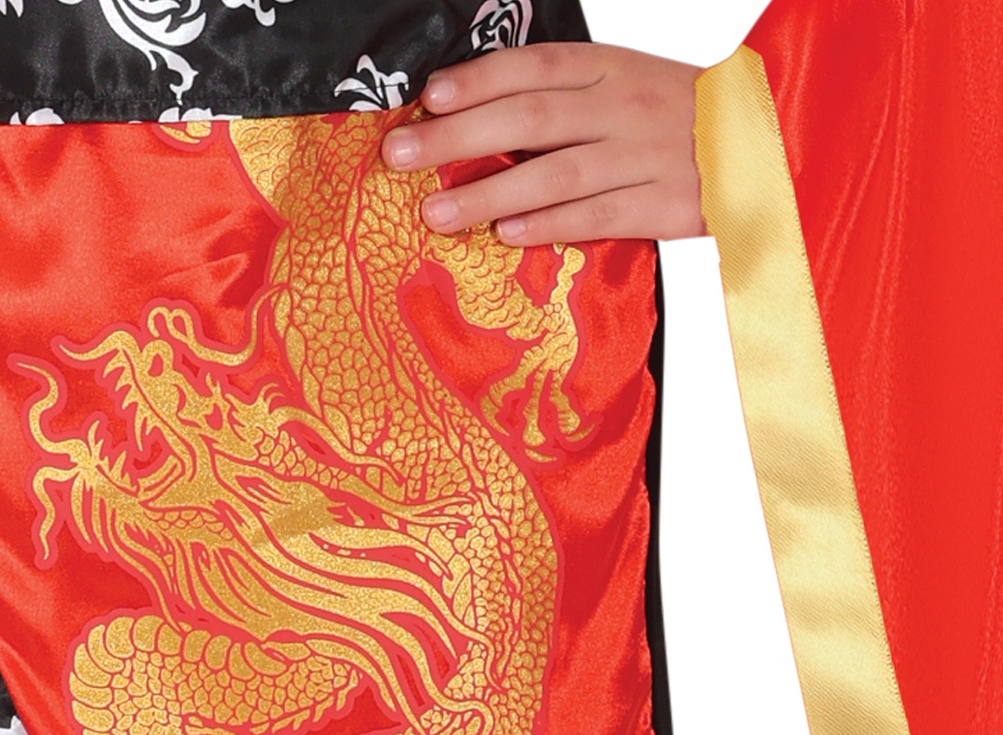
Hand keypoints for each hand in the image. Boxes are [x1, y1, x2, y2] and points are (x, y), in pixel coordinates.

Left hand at [380, 42, 705, 245]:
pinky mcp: (664, 203)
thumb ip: (563, 101)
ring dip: (490, 194)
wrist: (765, 143)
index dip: (478, 80)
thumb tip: (478, 122)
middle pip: (530, 117)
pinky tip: (507, 236)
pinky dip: (550, 225)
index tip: (427, 98)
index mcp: (611, 68)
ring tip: (437, 213)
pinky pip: (598, 215)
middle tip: (400, 156)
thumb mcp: (624, 86)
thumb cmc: (674, 117)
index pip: (534, 66)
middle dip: (457, 137)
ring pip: (556, 173)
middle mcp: (623, 105)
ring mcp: (645, 155)